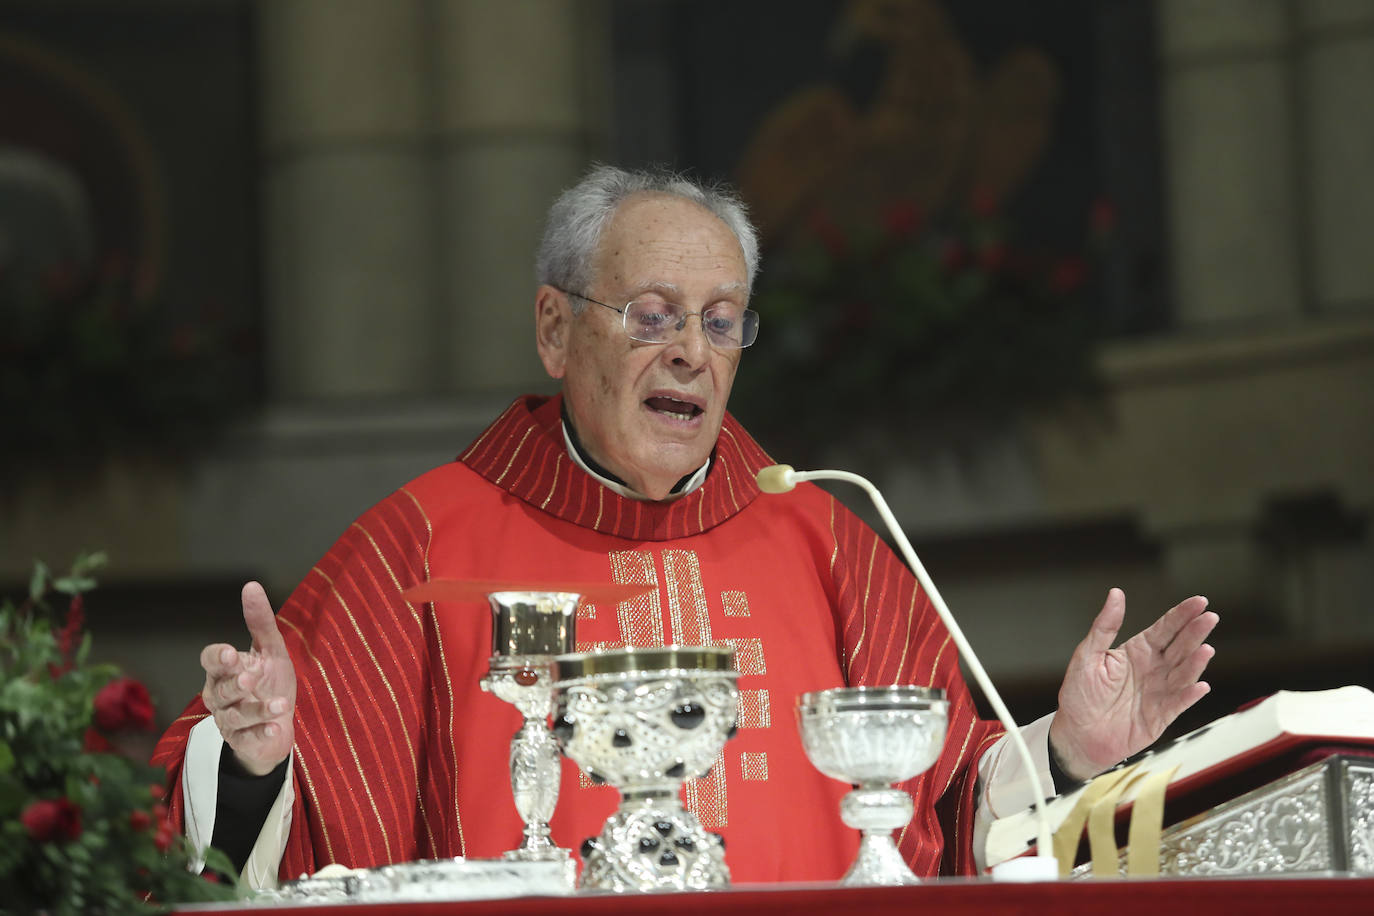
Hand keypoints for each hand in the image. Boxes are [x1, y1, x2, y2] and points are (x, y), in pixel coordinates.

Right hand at [199, 582, 296, 775]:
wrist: (279, 724)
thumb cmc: (271, 683)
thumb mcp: (271, 650)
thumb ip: (260, 622)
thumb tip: (251, 585)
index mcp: (224, 671)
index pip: (210, 661)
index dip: (218, 658)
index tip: (232, 654)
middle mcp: (220, 696)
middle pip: (219, 690)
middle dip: (234, 685)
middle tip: (249, 679)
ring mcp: (229, 721)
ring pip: (235, 716)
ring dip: (257, 710)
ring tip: (280, 704)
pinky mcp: (243, 742)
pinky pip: (248, 739)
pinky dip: (261, 733)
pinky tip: (276, 727)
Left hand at [1048, 588, 1217, 781]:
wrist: (1078, 735)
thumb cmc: (1080, 695)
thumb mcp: (1087, 655)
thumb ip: (1104, 626)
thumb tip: (1115, 594)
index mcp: (1137, 651)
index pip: (1165, 628)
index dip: (1182, 614)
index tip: (1199, 602)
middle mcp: (1153, 669)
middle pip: (1180, 646)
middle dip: (1195, 631)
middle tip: (1210, 617)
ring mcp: (1159, 691)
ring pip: (1183, 673)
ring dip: (1195, 662)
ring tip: (1205, 649)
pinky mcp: (1161, 715)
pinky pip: (1178, 703)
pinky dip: (1189, 695)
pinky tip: (1200, 685)